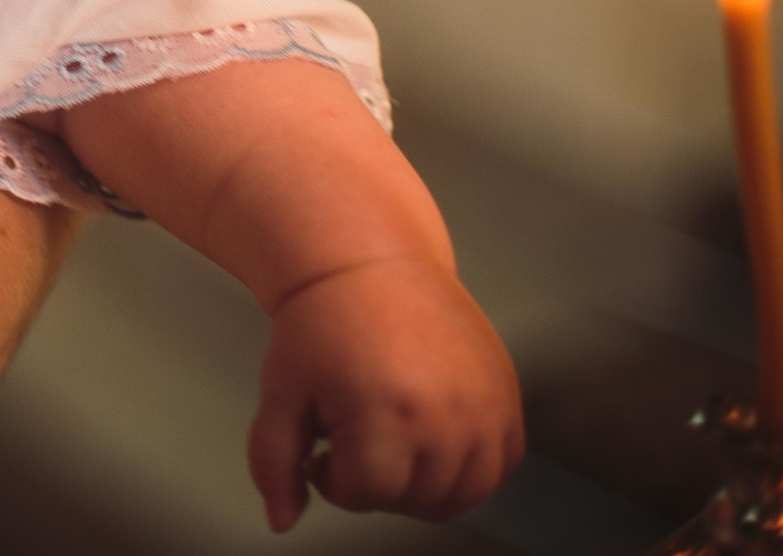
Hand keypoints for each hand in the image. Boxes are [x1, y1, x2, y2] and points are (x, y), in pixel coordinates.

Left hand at [248, 257, 521, 531]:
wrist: (372, 262)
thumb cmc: (324, 322)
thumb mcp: (281, 391)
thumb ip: (273, 462)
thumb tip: (283, 520)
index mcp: (387, 411)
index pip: (364, 495)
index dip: (333, 477)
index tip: (324, 443)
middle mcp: (447, 415)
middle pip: (411, 500)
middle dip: (373, 479)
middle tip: (355, 431)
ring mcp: (485, 409)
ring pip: (460, 497)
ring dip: (420, 484)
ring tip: (391, 435)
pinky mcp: (508, 400)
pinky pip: (498, 470)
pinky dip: (466, 470)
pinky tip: (430, 436)